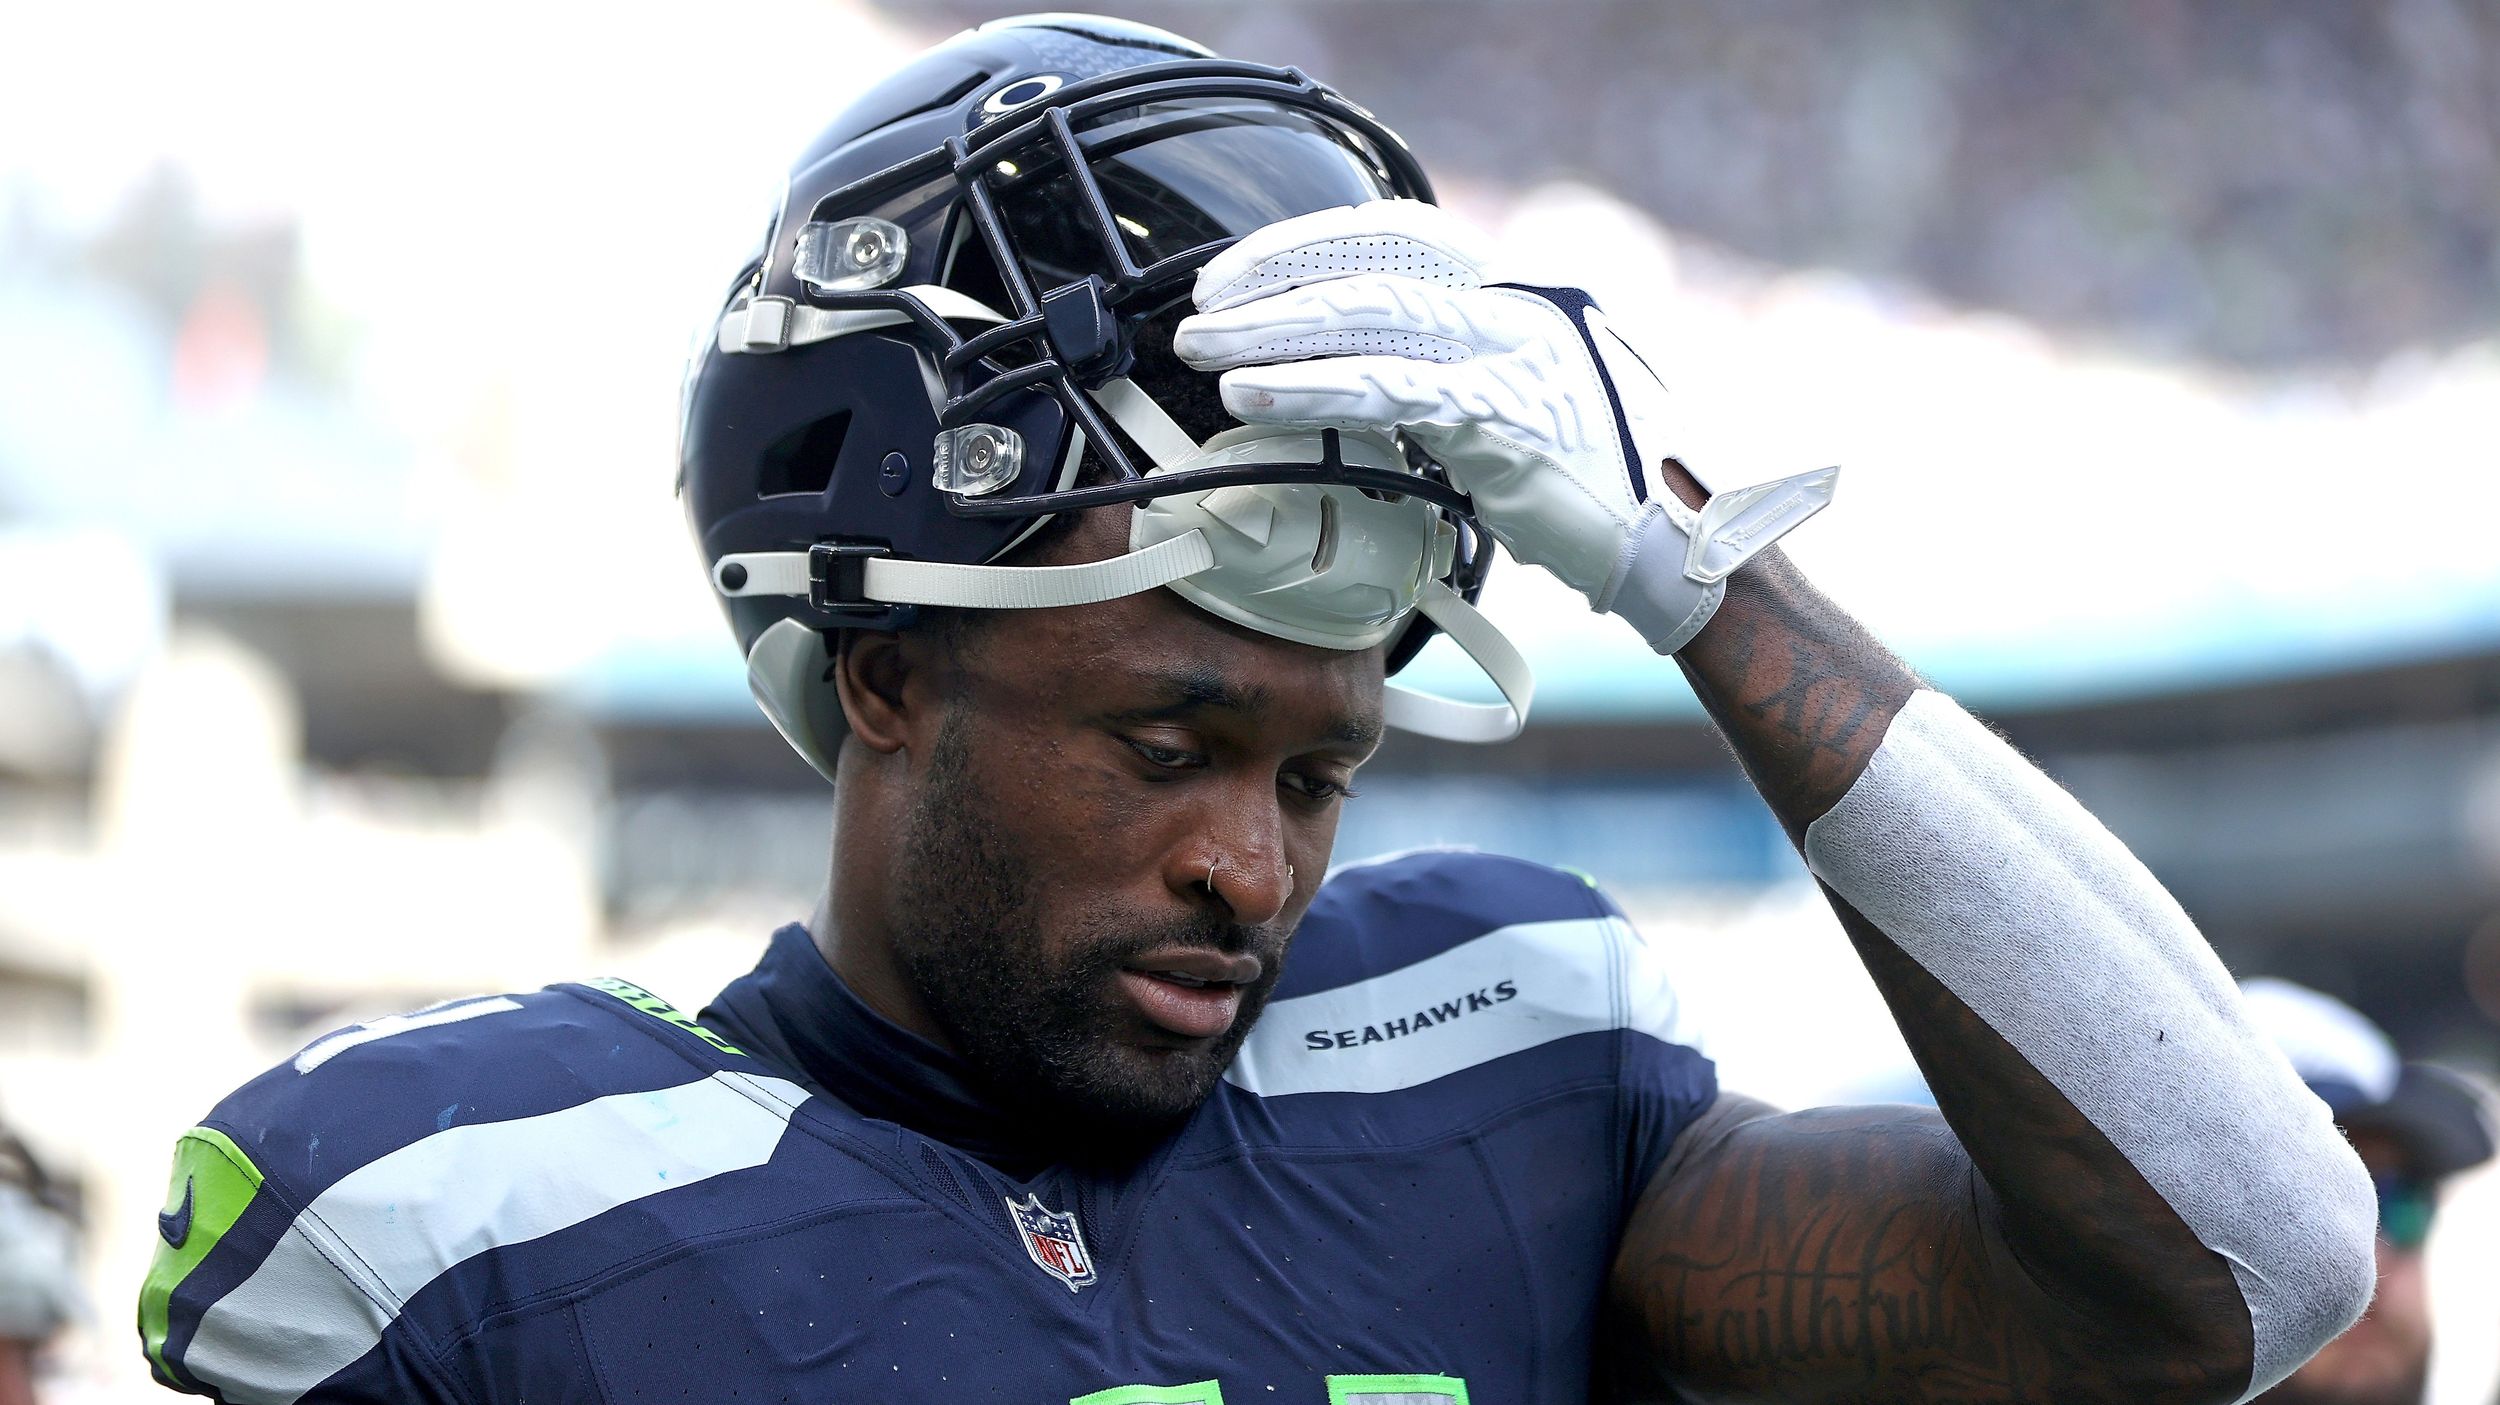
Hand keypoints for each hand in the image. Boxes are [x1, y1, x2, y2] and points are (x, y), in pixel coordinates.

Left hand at [1172, 199, 1834, 653]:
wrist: (1684, 543)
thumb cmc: (1602, 490)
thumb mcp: (1529, 410)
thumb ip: (1457, 382)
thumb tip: (1365, 380)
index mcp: (1519, 298)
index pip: (1402, 236)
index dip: (1315, 244)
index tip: (1246, 271)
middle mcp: (1515, 308)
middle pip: (1371, 266)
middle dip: (1273, 284)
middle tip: (1200, 311)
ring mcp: (1511, 357)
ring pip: (1366, 319)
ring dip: (1270, 335)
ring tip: (1202, 352)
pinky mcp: (1501, 418)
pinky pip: (1386, 390)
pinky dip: (1310, 389)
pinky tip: (1254, 397)